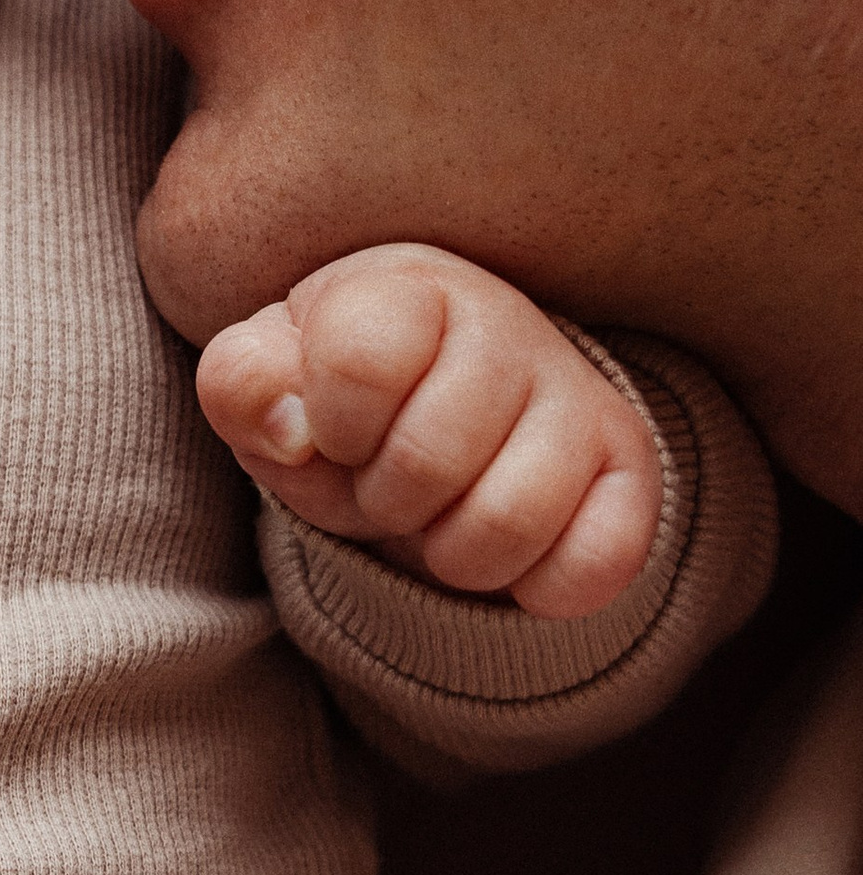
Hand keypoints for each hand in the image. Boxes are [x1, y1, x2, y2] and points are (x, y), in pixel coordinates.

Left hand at [197, 244, 661, 619]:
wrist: (441, 409)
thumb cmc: (342, 398)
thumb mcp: (269, 379)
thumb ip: (243, 384)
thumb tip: (288, 429)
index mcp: (407, 288)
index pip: (360, 360)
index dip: (332, 426)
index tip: (335, 428)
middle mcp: (508, 325)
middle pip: (428, 461)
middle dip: (383, 501)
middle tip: (388, 483)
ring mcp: (579, 396)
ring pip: (507, 524)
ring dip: (450, 553)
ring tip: (441, 515)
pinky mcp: (632, 469)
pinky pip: (594, 565)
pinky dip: (536, 586)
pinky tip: (510, 550)